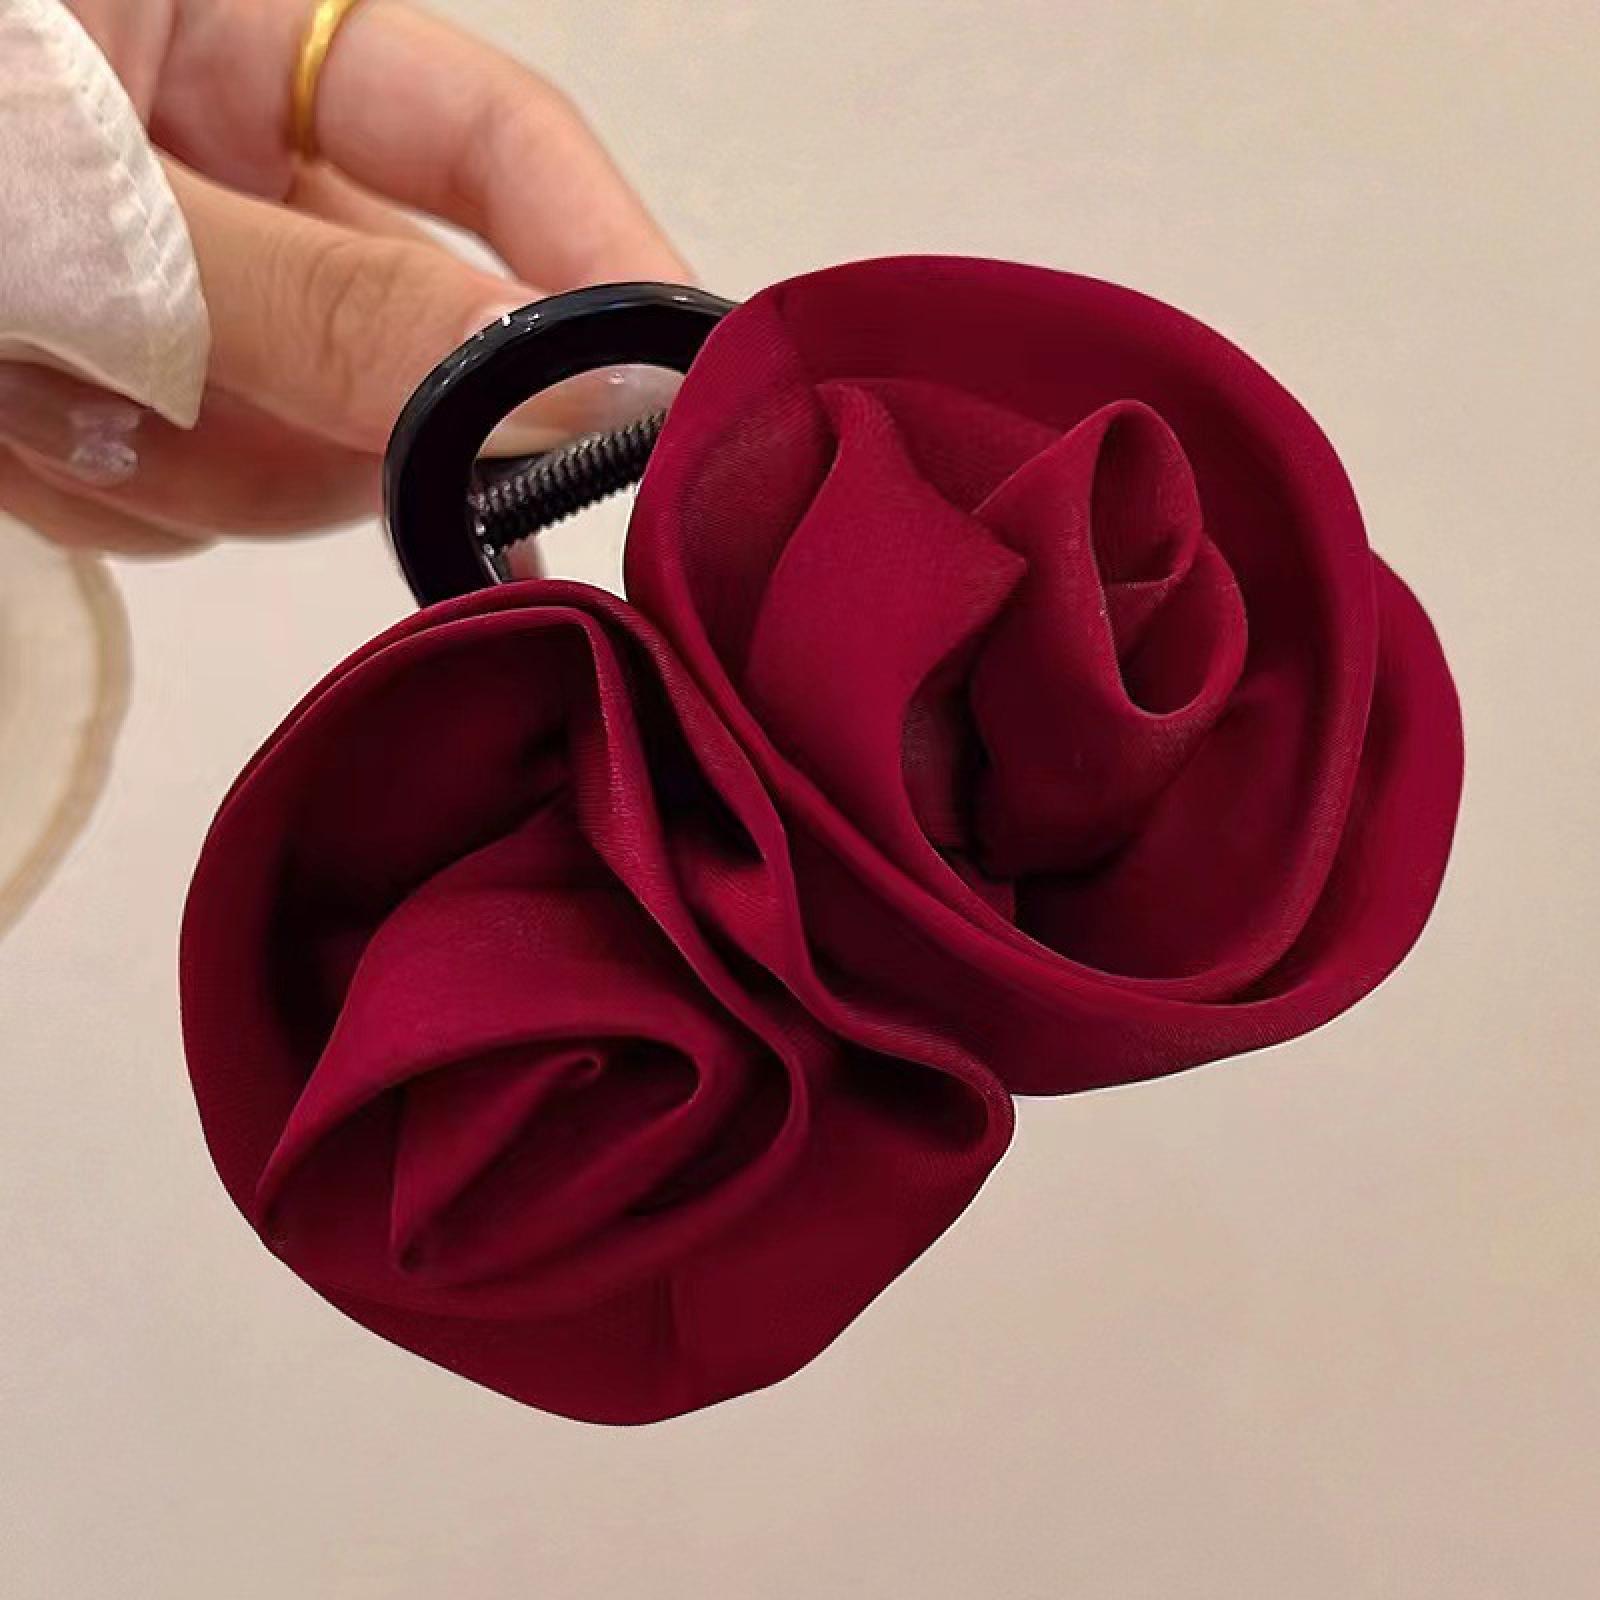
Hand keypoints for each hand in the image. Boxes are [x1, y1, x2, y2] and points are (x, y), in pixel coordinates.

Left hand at [0, 0, 689, 553]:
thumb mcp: (90, 212)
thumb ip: (332, 309)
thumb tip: (582, 401)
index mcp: (242, 38)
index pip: (496, 144)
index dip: (599, 267)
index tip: (670, 399)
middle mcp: (239, 170)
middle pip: (403, 344)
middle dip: (317, 413)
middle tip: (200, 415)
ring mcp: (189, 294)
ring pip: (299, 453)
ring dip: (179, 459)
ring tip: (25, 388)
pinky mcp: (125, 394)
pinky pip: (191, 502)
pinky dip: (104, 492)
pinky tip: (5, 422)